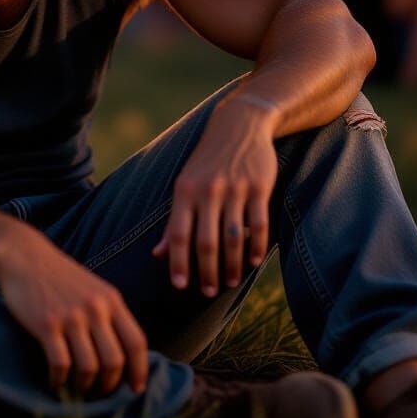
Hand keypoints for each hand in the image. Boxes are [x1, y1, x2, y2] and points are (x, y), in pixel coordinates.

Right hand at [0, 228, 148, 397]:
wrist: (24, 256)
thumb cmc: (59, 277)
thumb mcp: (93, 289)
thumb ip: (109, 316)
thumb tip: (124, 357)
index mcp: (111, 300)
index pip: (137, 342)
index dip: (140, 370)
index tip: (135, 389)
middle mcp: (95, 308)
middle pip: (115, 361)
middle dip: (109, 385)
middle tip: (99, 393)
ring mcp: (71, 316)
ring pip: (90, 368)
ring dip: (84, 387)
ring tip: (77, 389)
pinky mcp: (47, 324)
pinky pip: (61, 365)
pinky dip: (59, 381)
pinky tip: (55, 382)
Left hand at [151, 97, 276, 295]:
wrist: (238, 125)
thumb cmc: (206, 162)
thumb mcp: (185, 185)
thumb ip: (174, 222)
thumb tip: (157, 254)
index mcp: (184, 191)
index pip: (179, 234)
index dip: (178, 262)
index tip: (180, 286)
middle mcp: (208, 191)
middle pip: (206, 241)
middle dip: (207, 271)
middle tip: (209, 292)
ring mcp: (234, 189)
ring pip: (233, 237)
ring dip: (232, 265)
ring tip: (231, 281)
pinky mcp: (258, 187)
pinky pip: (258, 224)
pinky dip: (256, 246)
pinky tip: (253, 262)